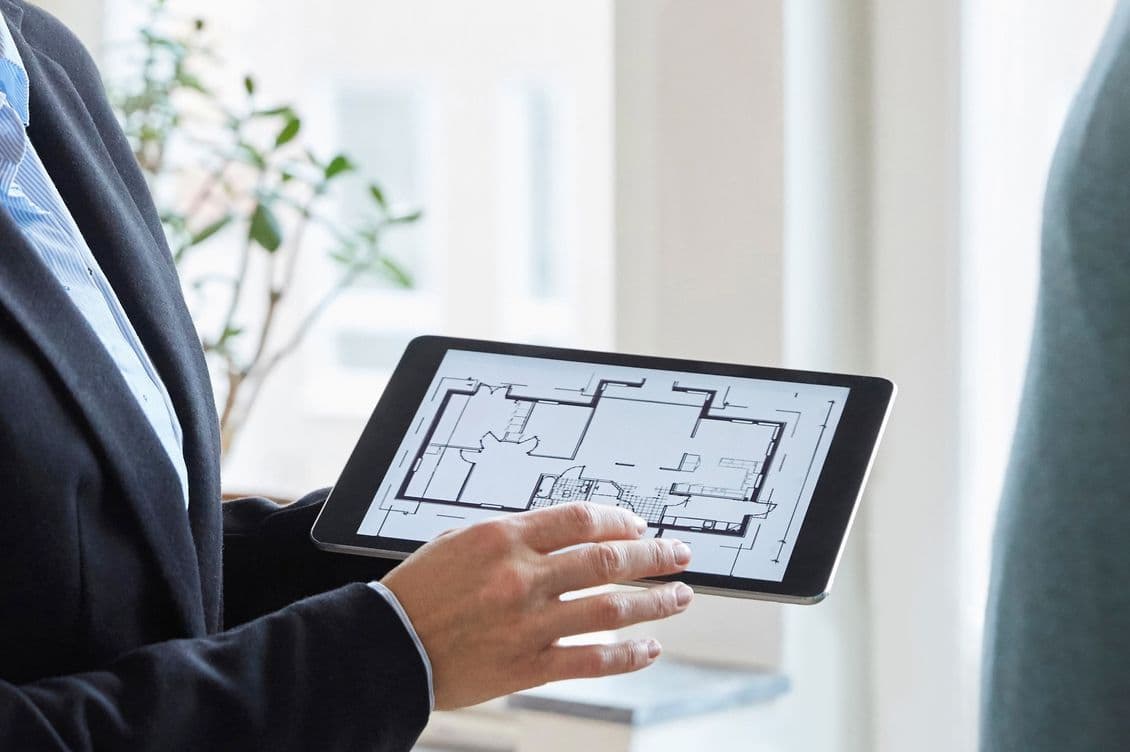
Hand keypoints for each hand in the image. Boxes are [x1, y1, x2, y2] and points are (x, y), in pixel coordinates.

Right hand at [380, 502, 693, 709]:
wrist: (387, 648)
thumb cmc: (419, 591)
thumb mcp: (460, 541)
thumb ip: (514, 535)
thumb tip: (567, 533)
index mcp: (503, 537)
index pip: (581, 518)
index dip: (620, 519)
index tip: (639, 524)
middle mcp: (522, 576)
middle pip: (607, 558)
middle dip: (653, 554)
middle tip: (679, 553)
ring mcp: (529, 622)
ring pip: (610, 607)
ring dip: (653, 600)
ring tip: (679, 595)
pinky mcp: (529, 664)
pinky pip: (592, 658)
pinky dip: (627, 655)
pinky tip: (650, 648)